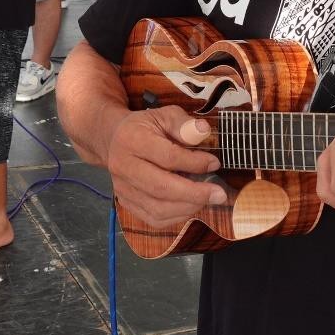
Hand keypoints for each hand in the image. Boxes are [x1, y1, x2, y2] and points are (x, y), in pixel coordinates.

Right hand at [107, 107, 225, 228]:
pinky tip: (191, 205)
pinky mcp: (126, 203)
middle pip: (161, 188)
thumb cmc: (145, 127)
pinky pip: (154, 219)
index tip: (215, 163)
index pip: (167, 157)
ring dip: (188, 207)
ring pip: (158, 209)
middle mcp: (123, 167)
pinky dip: (177, 216)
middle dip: (195, 194)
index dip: (194, 163)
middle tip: (219, 194)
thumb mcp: (165, 115)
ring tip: (207, 198)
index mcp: (132, 140)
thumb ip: (184, 124)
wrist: (115, 140)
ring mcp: (123, 188)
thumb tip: (203, 131)